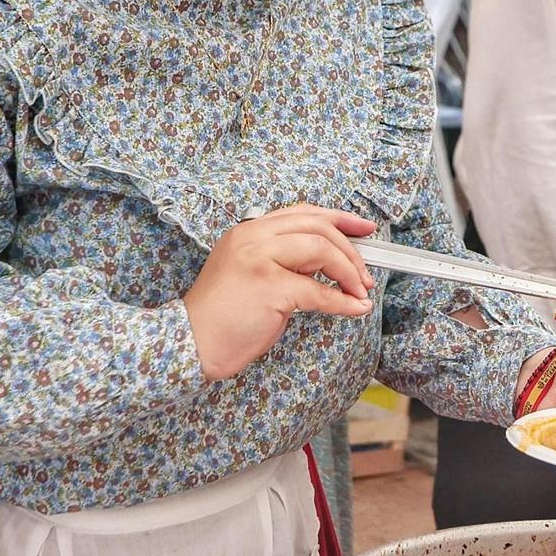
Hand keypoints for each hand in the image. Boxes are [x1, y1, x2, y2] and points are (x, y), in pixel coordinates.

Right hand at [182, 205, 375, 379]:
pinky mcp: (269, 287)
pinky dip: (344, 302)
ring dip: (350, 272)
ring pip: (321, 250)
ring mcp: (260, 260)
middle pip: (317, 227)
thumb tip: (327, 262)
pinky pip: (319, 291)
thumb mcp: (251, 272)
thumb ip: (283, 259)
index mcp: (249, 230)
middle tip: (365, 274)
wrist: (190, 342)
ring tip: (360, 292)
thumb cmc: (221, 315)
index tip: (363, 227)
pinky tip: (356, 308)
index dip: (339, 218)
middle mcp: (253, 237)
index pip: (303, 213)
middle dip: (350, 249)